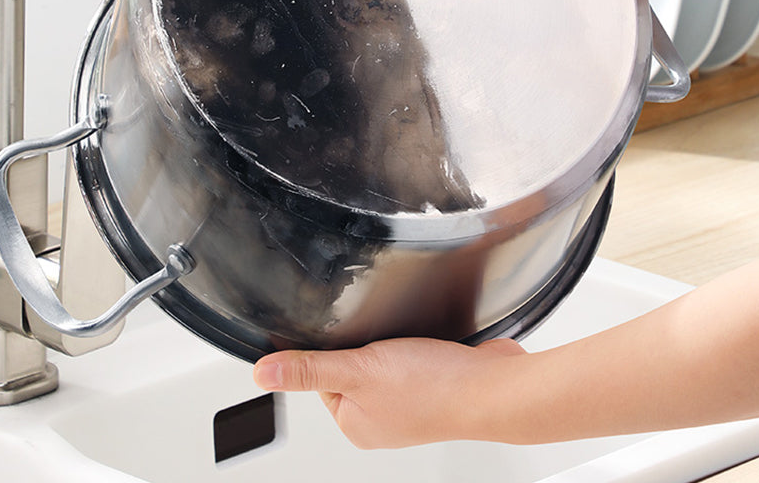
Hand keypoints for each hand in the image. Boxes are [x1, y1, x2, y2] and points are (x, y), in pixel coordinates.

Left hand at [253, 336, 525, 448]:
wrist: (495, 386)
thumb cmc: (434, 387)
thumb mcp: (360, 368)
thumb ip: (311, 368)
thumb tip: (263, 374)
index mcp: (354, 422)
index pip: (322, 374)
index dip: (335, 347)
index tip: (351, 336)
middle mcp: (379, 418)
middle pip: (354, 364)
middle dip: (367, 343)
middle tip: (385, 341)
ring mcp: (407, 404)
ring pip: (384, 360)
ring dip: (393, 343)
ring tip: (408, 344)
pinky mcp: (432, 386)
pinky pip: (412, 360)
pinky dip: (417, 348)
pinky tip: (426, 345)